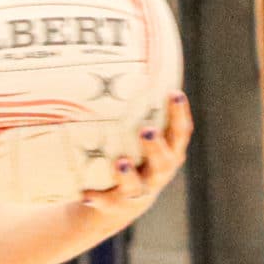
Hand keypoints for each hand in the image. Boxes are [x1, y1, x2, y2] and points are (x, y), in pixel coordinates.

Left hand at [79, 94, 193, 225]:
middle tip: (146, 131)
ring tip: (120, 162)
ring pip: (138, 185)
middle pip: (165, 161)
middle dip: (157, 147)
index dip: (179, 114)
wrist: (114, 205)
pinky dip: (97, 198)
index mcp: (167, 152)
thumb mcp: (133, 134)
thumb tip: (115, 58)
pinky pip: (106, 203)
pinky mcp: (116, 206)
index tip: (174, 94)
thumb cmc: (127, 154)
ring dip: (129, 174)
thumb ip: (131, 109)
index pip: (179, 132)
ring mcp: (138, 191)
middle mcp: (157, 173)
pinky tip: (85, 193)